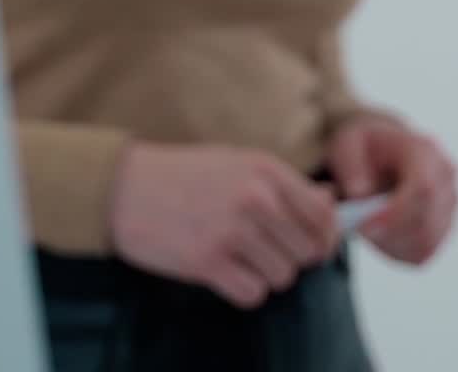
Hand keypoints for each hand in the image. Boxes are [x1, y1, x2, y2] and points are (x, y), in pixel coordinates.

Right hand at [108, 142, 338, 308]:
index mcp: (267, 170)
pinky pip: (252, 294)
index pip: (322, 216)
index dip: (324, 237)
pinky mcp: (207, 262)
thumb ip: (287, 186)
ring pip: (282, 276)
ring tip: (241, 257)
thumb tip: (331, 204)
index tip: (314, 245)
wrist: (125, 187)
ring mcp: (232, 230)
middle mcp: (255, 198)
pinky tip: (226, 272)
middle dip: (292, 257)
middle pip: (306, 251)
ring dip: (266, 274)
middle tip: (266, 251)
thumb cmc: (187, 176)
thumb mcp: (241, 165)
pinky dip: (244, 289)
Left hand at [327, 116, 457, 265]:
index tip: (364, 225)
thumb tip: (360, 192)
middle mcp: (445, 175)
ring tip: (368, 225)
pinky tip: (381, 232)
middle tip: (359, 228)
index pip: (424, 188)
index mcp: (424, 150)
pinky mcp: (445, 223)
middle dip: (388, 234)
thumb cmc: (365, 147)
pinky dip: (398, 250)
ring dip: (391, 244)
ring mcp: (450, 201)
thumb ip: (350, 165)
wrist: (383, 150)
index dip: (396, 214)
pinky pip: (424, 252)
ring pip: (426, 242)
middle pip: (427, 222)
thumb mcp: (347, 144)